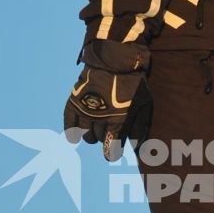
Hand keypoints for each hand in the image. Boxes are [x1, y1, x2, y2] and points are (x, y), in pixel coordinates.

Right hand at [63, 38, 150, 160]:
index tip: (113, 152)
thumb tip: (136, 148)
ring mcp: (86, 110)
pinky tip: (74, 137)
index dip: (112, 153)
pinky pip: (69, 124)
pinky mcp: (75, 102)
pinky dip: (71, 133)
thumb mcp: (144, 104)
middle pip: (99, 140)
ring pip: (86, 135)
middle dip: (105, 138)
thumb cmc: (134, 83)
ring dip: (92, 135)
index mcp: (119, 121)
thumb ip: (140, 128)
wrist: (115, 59)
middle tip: (109, 128)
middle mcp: (100, 119)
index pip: (111, 149)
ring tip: (97, 127)